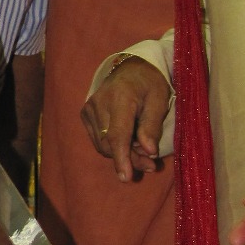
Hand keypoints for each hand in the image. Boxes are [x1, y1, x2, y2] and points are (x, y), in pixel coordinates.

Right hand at [81, 58, 170, 181]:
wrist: (130, 68)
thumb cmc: (149, 83)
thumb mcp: (160, 99)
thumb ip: (152, 125)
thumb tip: (149, 151)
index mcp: (120, 96)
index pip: (118, 134)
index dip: (122, 158)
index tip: (125, 177)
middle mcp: (99, 103)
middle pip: (111, 144)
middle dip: (130, 158)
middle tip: (151, 164)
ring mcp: (89, 109)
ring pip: (103, 145)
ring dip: (123, 153)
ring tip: (142, 149)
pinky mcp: (85, 114)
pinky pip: (98, 140)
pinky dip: (113, 146)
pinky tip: (128, 140)